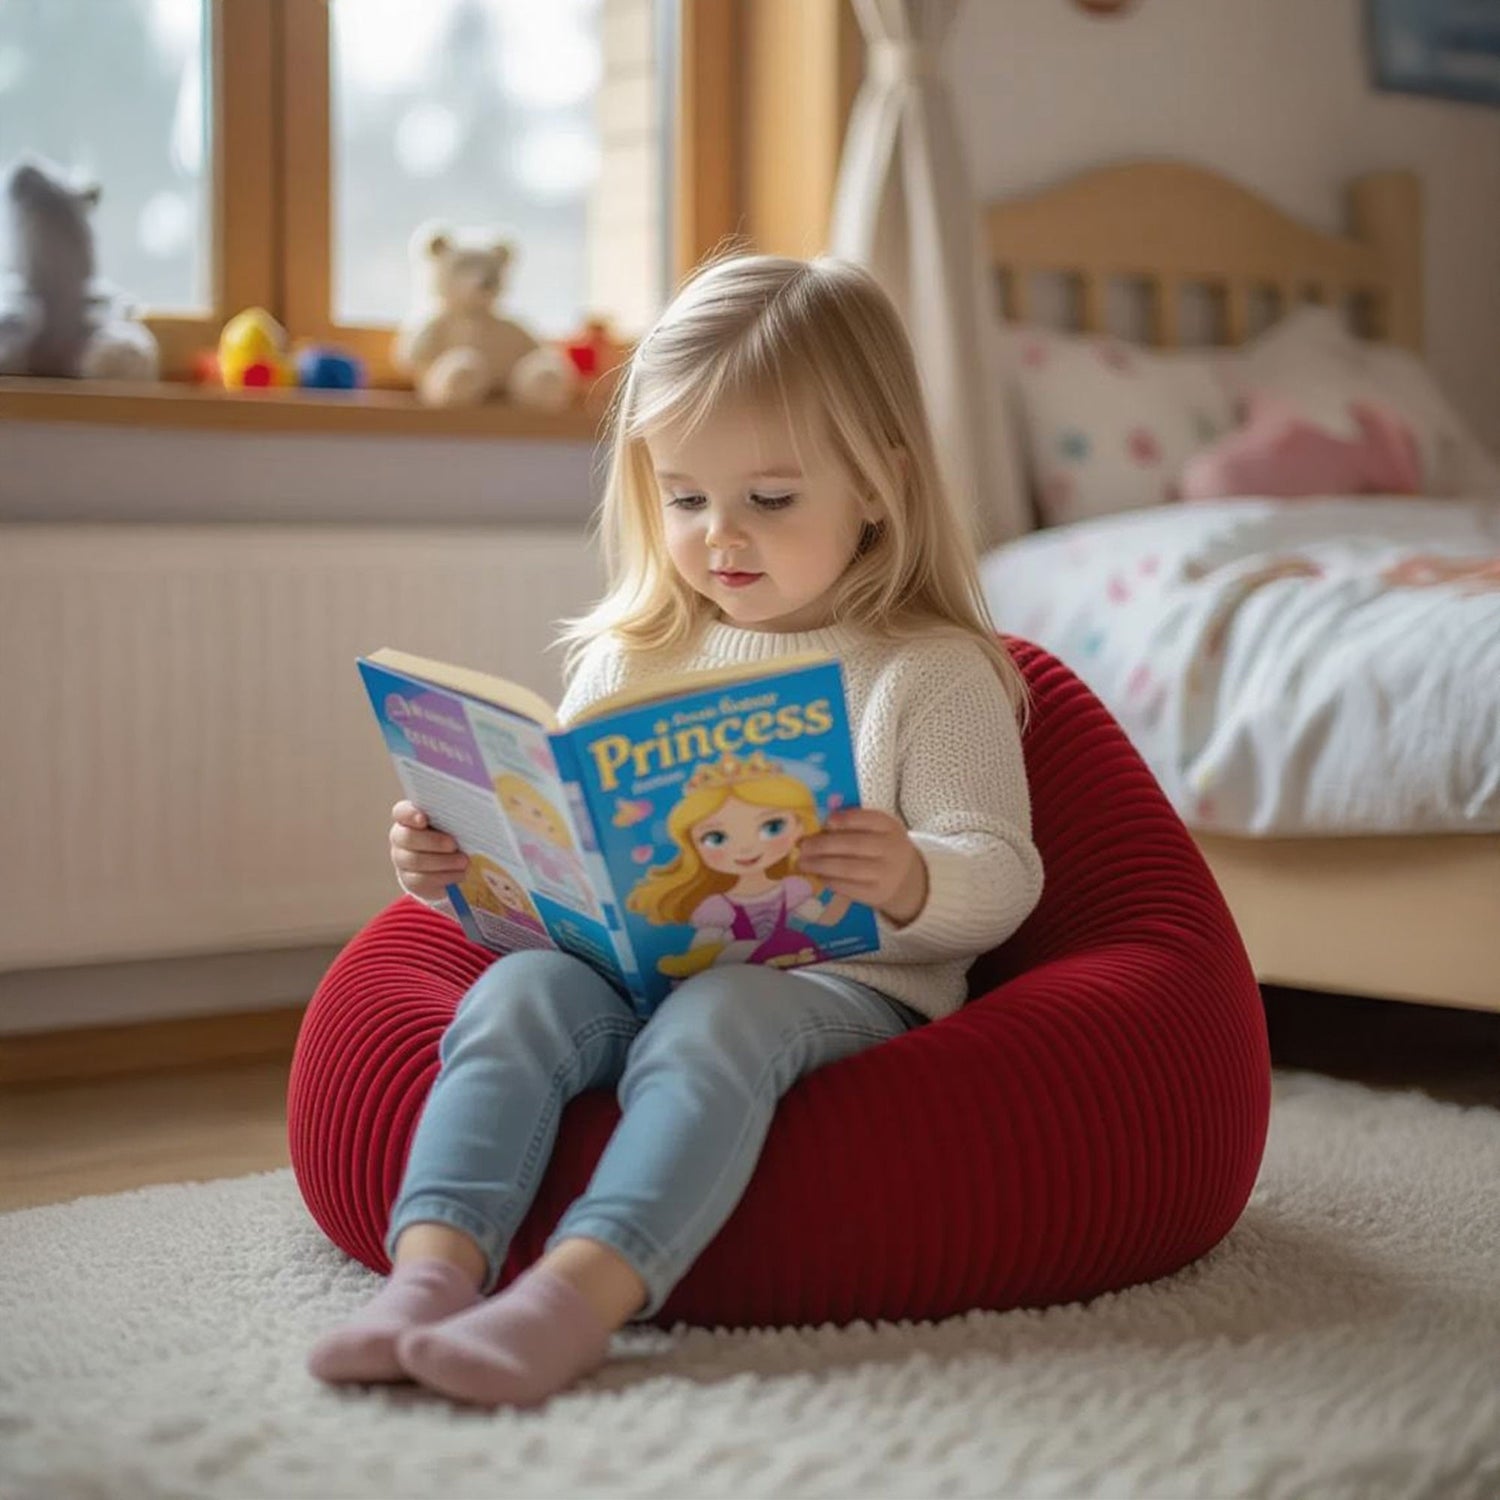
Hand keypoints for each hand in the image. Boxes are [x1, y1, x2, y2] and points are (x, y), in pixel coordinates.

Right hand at [389, 799, 468, 901]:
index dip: (410, 814)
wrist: (446, 864)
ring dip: (443, 862)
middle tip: (453, 844)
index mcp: (410, 817)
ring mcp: (403, 860)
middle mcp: (401, 837)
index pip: (402, 812)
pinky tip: (460, 874)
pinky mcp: (410, 880)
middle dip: (433, 841)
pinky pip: (422, 880)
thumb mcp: (454, 823)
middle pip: (407, 838)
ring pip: (415, 861)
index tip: (423, 819)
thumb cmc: (453, 834)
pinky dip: (445, 877)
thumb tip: (478, 812)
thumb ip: (456, 817)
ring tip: (464, 862)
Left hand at [796, 809, 927, 926]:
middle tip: (803, 846)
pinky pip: (848, 887)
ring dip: (820, 865)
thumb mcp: (877, 831)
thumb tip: (818, 824)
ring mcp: (886, 874)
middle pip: (853, 844)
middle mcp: (891, 849)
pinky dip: (829, 880)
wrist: (905, 881)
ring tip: (803, 862)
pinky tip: (818, 875)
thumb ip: (853, 824)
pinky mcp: (877, 894)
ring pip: (848, 868)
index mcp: (890, 827)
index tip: (826, 821)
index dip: (845, 819)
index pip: (868, 819)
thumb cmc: (881, 849)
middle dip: (823, 845)